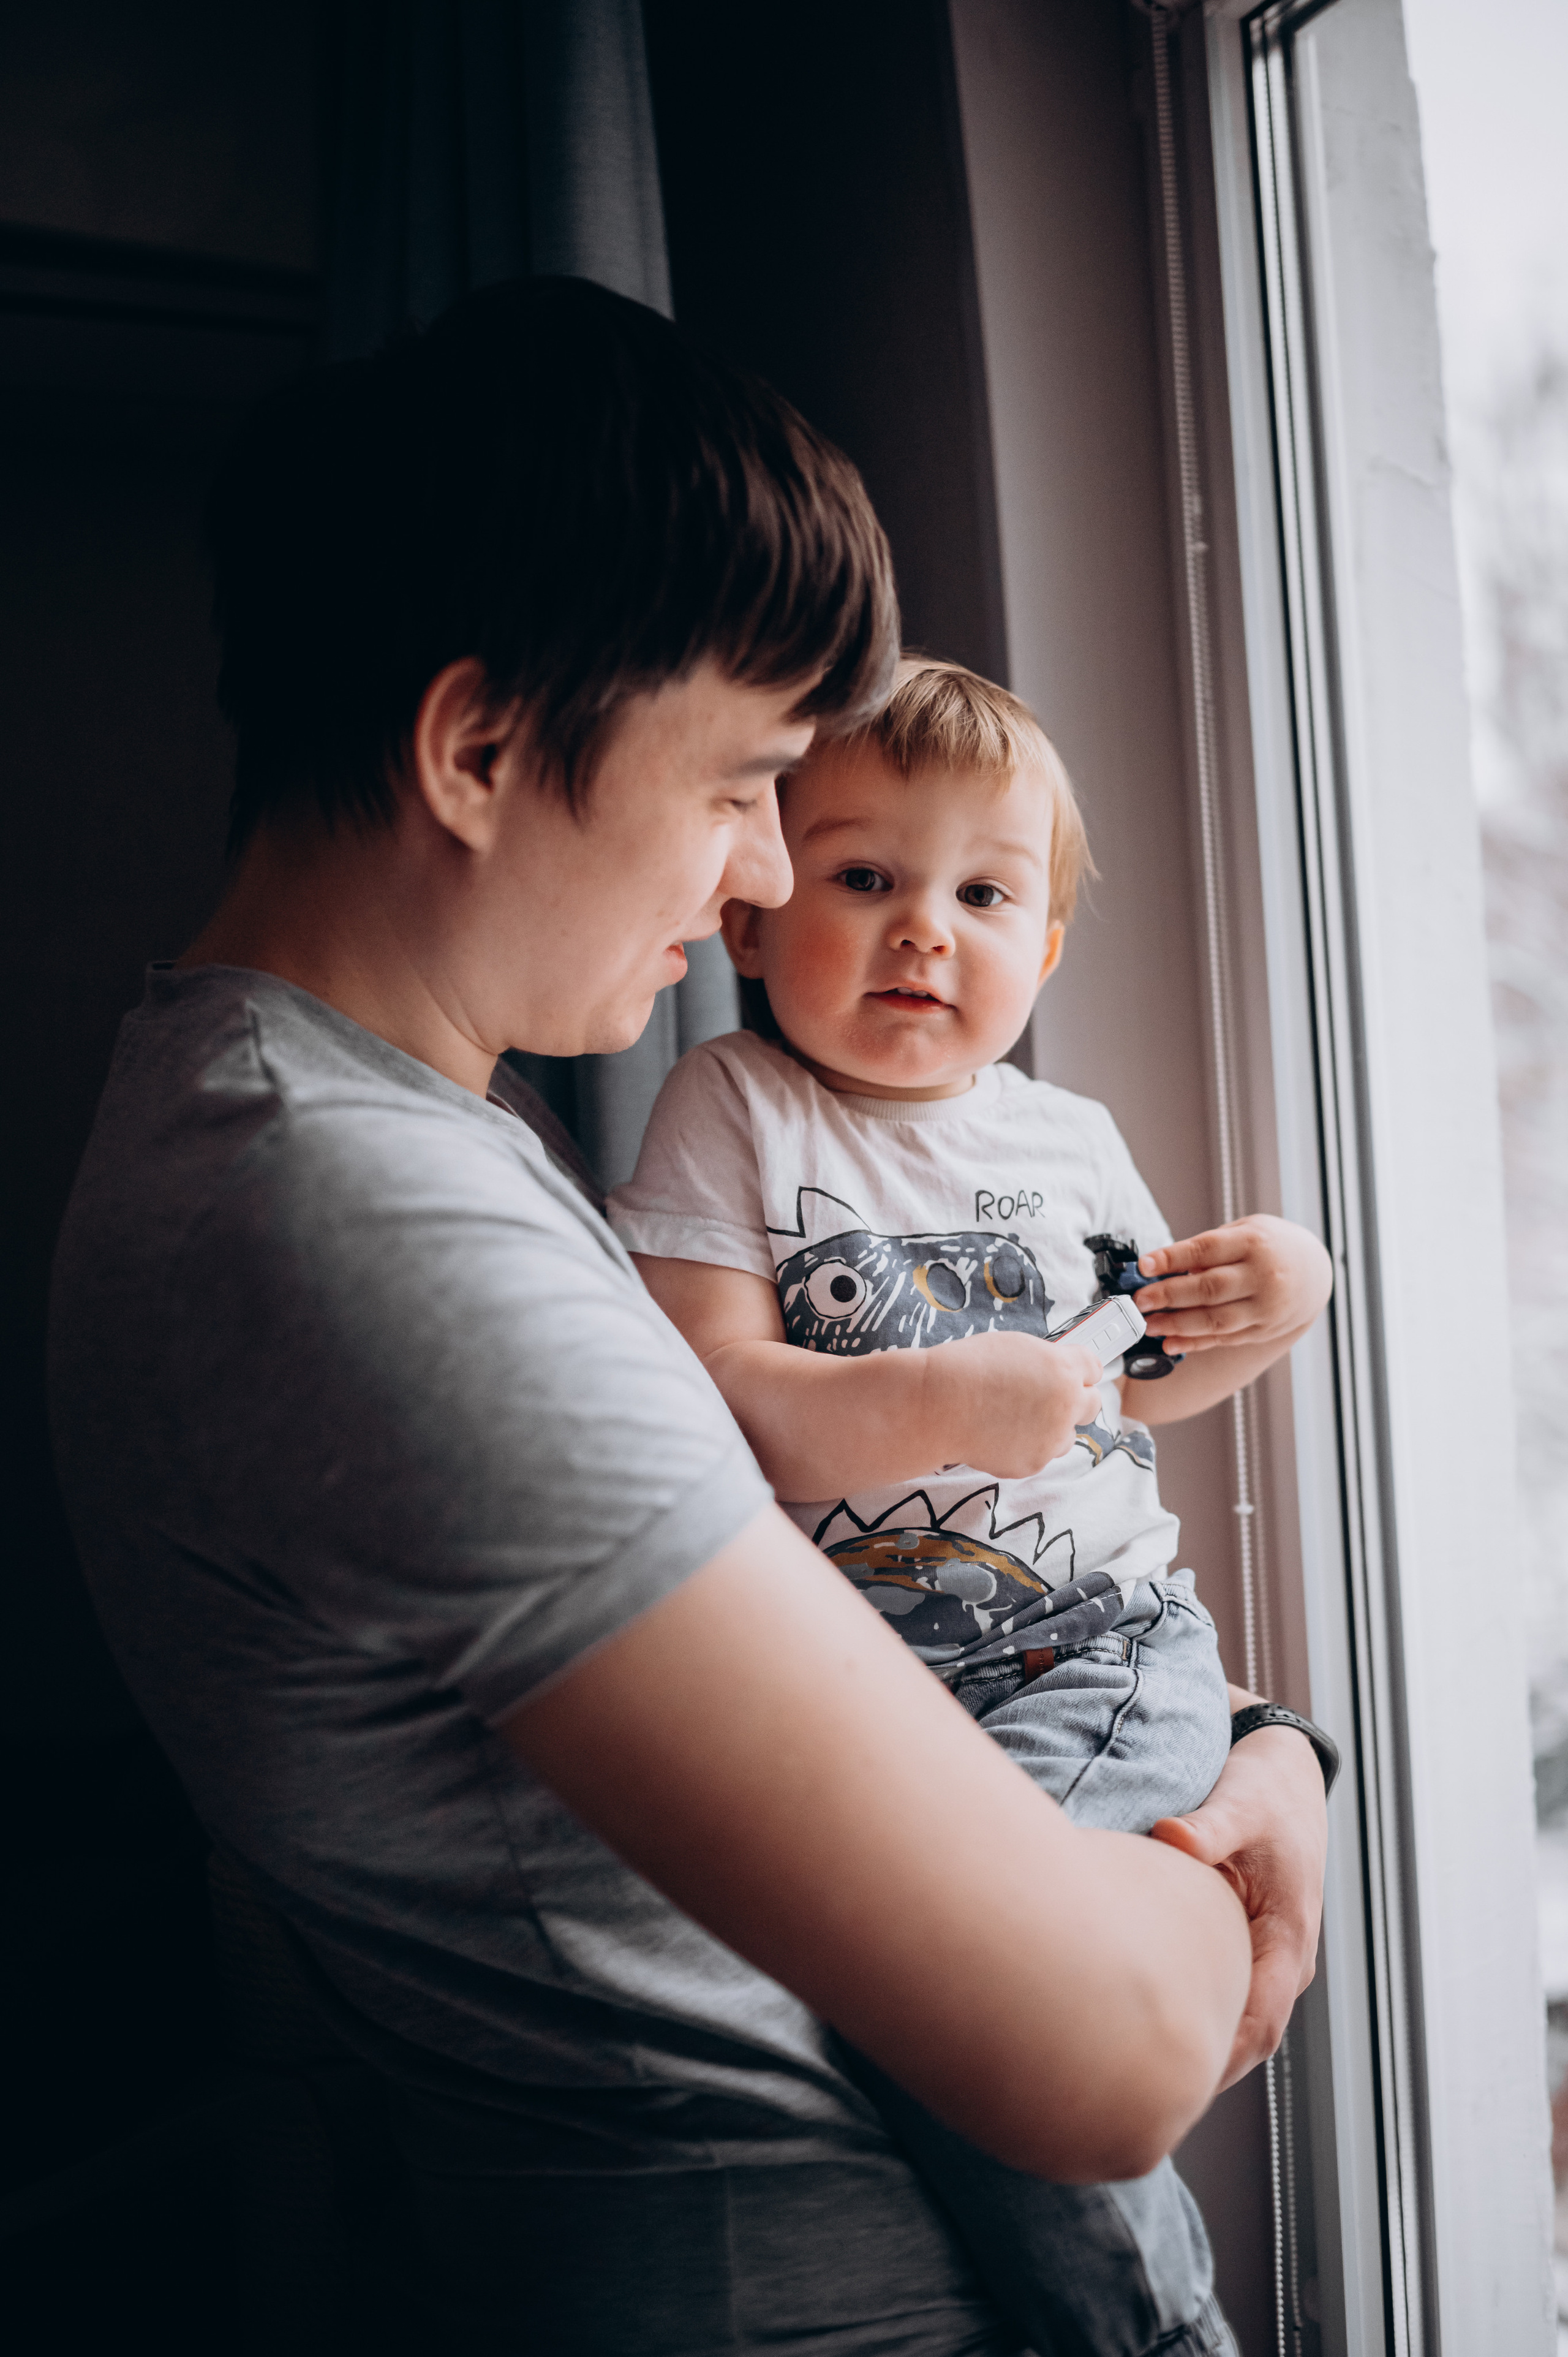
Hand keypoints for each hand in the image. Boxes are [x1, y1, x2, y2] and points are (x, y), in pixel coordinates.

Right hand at [937, 1331, 1105, 1477]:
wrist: (938, 1405)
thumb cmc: (967, 1369)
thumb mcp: (1015, 1348)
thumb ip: (1046, 1362)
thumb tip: (1056, 1371)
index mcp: (1064, 1369)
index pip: (1094, 1367)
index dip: (1081, 1370)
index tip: (1074, 1373)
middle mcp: (1066, 1405)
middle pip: (1092, 1404)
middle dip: (1076, 1400)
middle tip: (1053, 1398)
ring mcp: (1051, 1438)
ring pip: (1065, 1436)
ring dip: (1049, 1428)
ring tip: (1014, 1418)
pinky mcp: (1032, 1463)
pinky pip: (1038, 1455)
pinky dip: (1023, 1447)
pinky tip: (998, 1434)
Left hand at [1134, 1215, 1331, 1355]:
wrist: (1315, 1272)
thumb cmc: (1271, 1245)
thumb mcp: (1247, 1230)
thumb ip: (1211, 1248)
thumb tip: (1169, 1268)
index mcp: (1254, 1242)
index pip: (1206, 1250)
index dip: (1172, 1258)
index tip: (1144, 1265)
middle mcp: (1263, 1276)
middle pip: (1209, 1288)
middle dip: (1169, 1295)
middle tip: (1139, 1301)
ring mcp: (1265, 1307)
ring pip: (1215, 1320)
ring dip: (1177, 1324)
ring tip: (1149, 1325)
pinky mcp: (1263, 1330)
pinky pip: (1224, 1339)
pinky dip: (1195, 1343)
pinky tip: (1171, 1343)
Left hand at [1150, 1714, 1325, 2085]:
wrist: (1284, 1773)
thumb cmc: (1266, 1790)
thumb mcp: (1241, 1802)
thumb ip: (1210, 1826)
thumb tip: (1172, 1837)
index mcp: (1289, 1941)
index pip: (1257, 2025)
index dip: (1216, 2060)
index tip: (1166, 2085)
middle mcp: (1282, 1960)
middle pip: (1243, 2039)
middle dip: (1197, 2070)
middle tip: (1130, 2096)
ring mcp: (1265, 1956)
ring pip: (1232, 2022)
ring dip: (1194, 2046)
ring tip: (1127, 2075)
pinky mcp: (1244, 1945)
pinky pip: (1223, 1996)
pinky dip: (1192, 2014)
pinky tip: (1141, 2021)